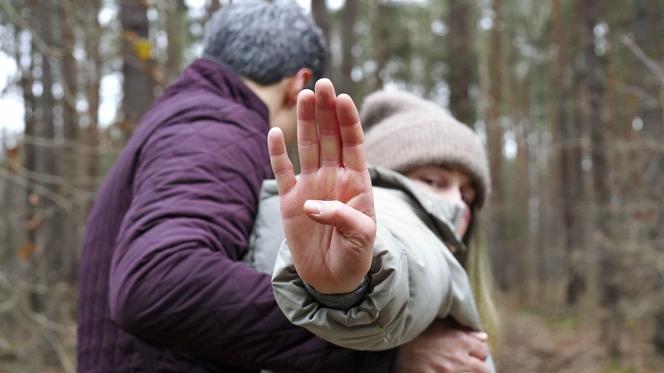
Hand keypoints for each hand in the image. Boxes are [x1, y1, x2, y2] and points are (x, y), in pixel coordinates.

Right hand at [267, 79, 375, 293]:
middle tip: (322, 84)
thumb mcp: (361, 238)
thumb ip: (342, 218)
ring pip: (308, 147)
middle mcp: (334, 178)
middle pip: (330, 138)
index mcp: (356, 183)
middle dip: (326, 111)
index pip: (353, 144)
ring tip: (304, 95)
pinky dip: (277, 153)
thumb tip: (312, 204)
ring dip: (306, 122)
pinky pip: (282, 172)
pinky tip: (275, 132)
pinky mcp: (291, 201)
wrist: (332, 279)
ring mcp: (311, 186)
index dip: (348, 121)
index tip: (343, 98)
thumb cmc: (354, 256)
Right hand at [396, 320, 489, 372]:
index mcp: (461, 340)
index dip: (476, 351)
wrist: (393, 351)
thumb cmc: (415, 334)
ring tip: (454, 368)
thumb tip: (483, 336)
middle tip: (465, 364)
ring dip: (467, 372)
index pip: (483, 350)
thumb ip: (462, 330)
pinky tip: (445, 371)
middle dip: (477, 366)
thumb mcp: (438, 325)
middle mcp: (460, 359)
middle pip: (484, 369)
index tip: (469, 352)